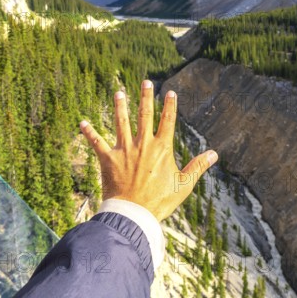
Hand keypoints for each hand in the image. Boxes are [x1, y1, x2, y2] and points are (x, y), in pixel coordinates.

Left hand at [80, 79, 217, 221]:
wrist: (133, 216)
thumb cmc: (160, 202)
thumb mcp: (184, 185)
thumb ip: (198, 167)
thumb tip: (214, 154)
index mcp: (161, 149)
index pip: (168, 121)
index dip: (170, 106)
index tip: (170, 92)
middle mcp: (143, 145)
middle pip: (145, 115)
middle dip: (145, 97)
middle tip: (146, 82)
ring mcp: (124, 150)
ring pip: (121, 123)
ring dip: (120, 107)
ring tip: (119, 93)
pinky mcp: (108, 159)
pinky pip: (97, 142)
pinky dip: (89, 132)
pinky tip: (82, 123)